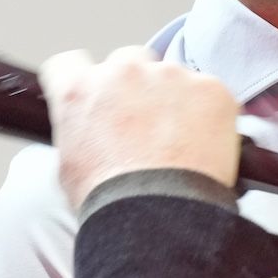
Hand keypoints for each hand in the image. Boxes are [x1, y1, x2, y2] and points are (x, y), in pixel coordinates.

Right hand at [40, 47, 240, 210]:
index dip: (80, 78)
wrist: (159, 218)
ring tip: (177, 141)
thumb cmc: (113, 201)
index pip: (68, 63)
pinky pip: (208, 90)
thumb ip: (77, 128)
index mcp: (78, 90)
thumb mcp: (69, 165)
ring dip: (172, 98)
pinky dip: (208, 112)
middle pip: (125, 60)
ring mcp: (168, 76)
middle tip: (143, 123)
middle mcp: (121, 72)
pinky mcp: (209, 88)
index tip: (93, 93)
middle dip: (133, 85)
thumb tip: (88, 128)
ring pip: (170, 75)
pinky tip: (202, 144)